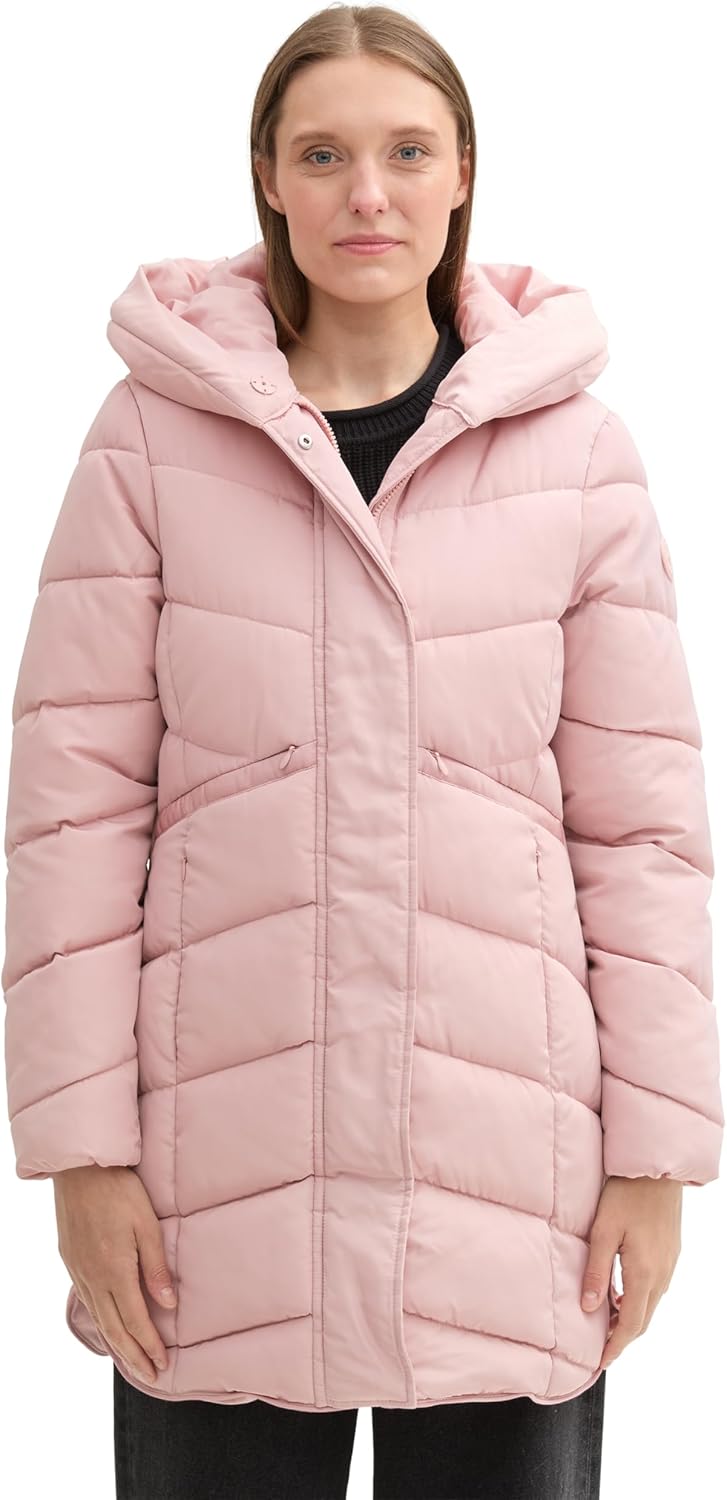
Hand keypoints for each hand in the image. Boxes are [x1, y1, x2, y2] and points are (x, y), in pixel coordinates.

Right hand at [53, 1164, 176, 1384]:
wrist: (80, 1169)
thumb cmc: (119, 1191)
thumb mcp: (146, 1225)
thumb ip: (156, 1267)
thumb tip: (168, 1305)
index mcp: (115, 1271)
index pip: (135, 1320)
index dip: (150, 1345)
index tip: (163, 1364)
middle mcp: (94, 1278)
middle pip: (115, 1329)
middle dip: (134, 1356)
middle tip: (150, 1376)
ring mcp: (80, 1272)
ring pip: (99, 1320)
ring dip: (116, 1345)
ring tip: (132, 1363)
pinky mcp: (72, 1263)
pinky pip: (88, 1303)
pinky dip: (101, 1324)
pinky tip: (108, 1329)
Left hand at [581, 1175, 682, 1369]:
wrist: (656, 1169)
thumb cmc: (626, 1194)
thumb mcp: (603, 1231)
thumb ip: (596, 1271)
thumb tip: (588, 1307)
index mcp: (644, 1273)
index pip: (631, 1325)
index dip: (616, 1347)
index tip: (601, 1362)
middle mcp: (662, 1274)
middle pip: (644, 1319)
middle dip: (623, 1337)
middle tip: (601, 1346)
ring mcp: (670, 1263)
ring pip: (651, 1304)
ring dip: (631, 1317)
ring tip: (607, 1321)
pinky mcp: (671, 1252)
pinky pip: (656, 1287)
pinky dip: (639, 1299)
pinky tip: (622, 1291)